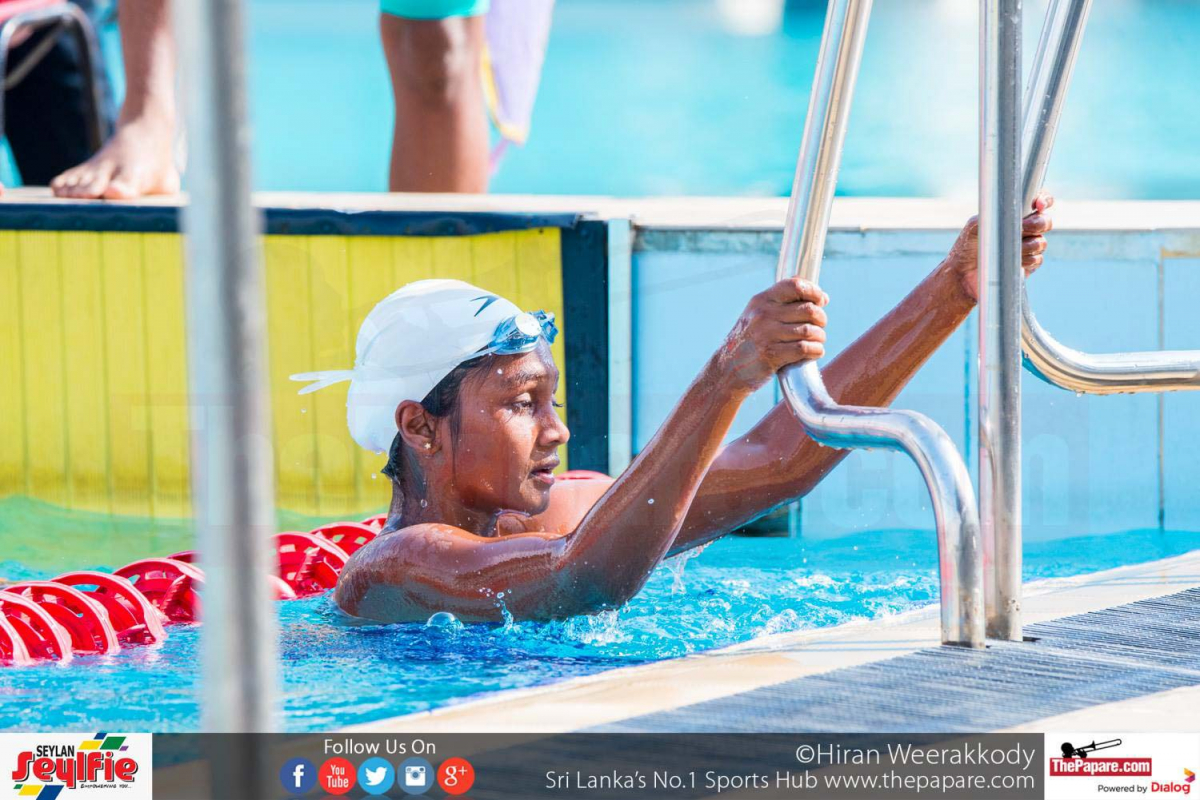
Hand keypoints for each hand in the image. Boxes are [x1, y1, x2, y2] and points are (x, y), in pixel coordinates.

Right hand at [717, 277, 828, 393]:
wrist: (727, 370)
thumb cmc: (748, 341)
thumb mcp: (757, 314)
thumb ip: (782, 301)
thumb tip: (820, 295)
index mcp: (761, 300)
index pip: (795, 286)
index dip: (814, 291)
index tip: (821, 301)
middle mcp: (763, 315)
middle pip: (808, 309)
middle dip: (821, 319)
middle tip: (819, 327)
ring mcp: (767, 335)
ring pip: (810, 330)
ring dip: (820, 338)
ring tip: (817, 342)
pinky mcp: (771, 355)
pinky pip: (805, 349)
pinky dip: (816, 351)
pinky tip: (814, 352)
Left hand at [945, 191, 1053, 301]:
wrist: (962, 272)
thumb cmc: (967, 245)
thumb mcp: (975, 224)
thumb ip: (993, 213)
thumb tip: (1013, 213)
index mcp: (1014, 215)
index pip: (1038, 202)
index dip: (1044, 200)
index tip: (1038, 204)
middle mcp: (1025, 230)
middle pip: (1046, 221)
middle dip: (1038, 223)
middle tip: (1023, 227)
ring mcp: (1028, 247)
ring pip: (1041, 242)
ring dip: (1027, 245)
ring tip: (1007, 249)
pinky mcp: (1028, 265)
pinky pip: (1037, 260)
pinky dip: (1025, 259)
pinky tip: (1010, 261)